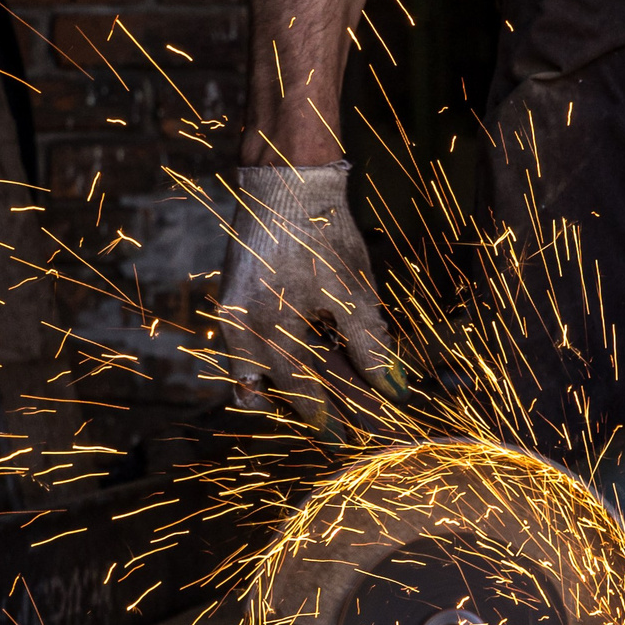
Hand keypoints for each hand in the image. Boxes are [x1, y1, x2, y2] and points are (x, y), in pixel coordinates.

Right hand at [216, 162, 400, 418]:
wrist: (285, 186)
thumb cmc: (324, 237)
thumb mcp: (354, 293)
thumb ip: (370, 344)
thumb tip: (393, 386)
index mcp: (271, 330)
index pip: (306, 391)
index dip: (335, 415)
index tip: (356, 437)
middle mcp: (240, 330)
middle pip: (275, 389)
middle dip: (310, 410)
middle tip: (339, 433)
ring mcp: (230, 317)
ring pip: (249, 376)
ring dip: (279, 395)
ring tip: (312, 411)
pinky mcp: (230, 303)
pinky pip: (242, 351)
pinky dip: (264, 369)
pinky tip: (286, 376)